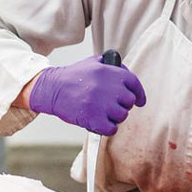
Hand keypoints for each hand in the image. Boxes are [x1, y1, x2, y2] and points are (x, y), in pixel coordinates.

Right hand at [28, 55, 145, 134]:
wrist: (51, 89)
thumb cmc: (71, 77)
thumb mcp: (92, 63)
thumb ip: (111, 66)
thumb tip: (126, 74)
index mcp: (109, 72)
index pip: (134, 83)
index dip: (139, 94)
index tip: (140, 101)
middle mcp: (107, 87)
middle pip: (129, 102)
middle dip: (122, 105)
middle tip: (111, 106)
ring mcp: (101, 103)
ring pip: (122, 116)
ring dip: (114, 117)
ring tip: (102, 113)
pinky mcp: (93, 118)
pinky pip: (112, 128)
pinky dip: (107, 128)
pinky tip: (99, 123)